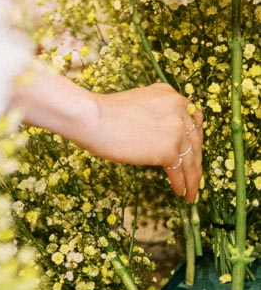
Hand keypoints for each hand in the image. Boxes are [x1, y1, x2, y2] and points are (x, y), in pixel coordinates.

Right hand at [71, 85, 203, 202]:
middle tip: (196, 178)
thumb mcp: (140, 101)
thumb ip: (158, 112)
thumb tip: (165, 134)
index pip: (193, 119)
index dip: (195, 139)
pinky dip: (181, 184)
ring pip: (190, 160)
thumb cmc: (107, 111)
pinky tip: (180, 192)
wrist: (94, 118)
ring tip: (191, 194)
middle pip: (195, 141)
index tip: (195, 152)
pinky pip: (179, 172)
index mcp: (171, 95)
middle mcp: (179, 110)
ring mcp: (176, 130)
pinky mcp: (168, 150)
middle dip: (196, 162)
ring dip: (192, 179)